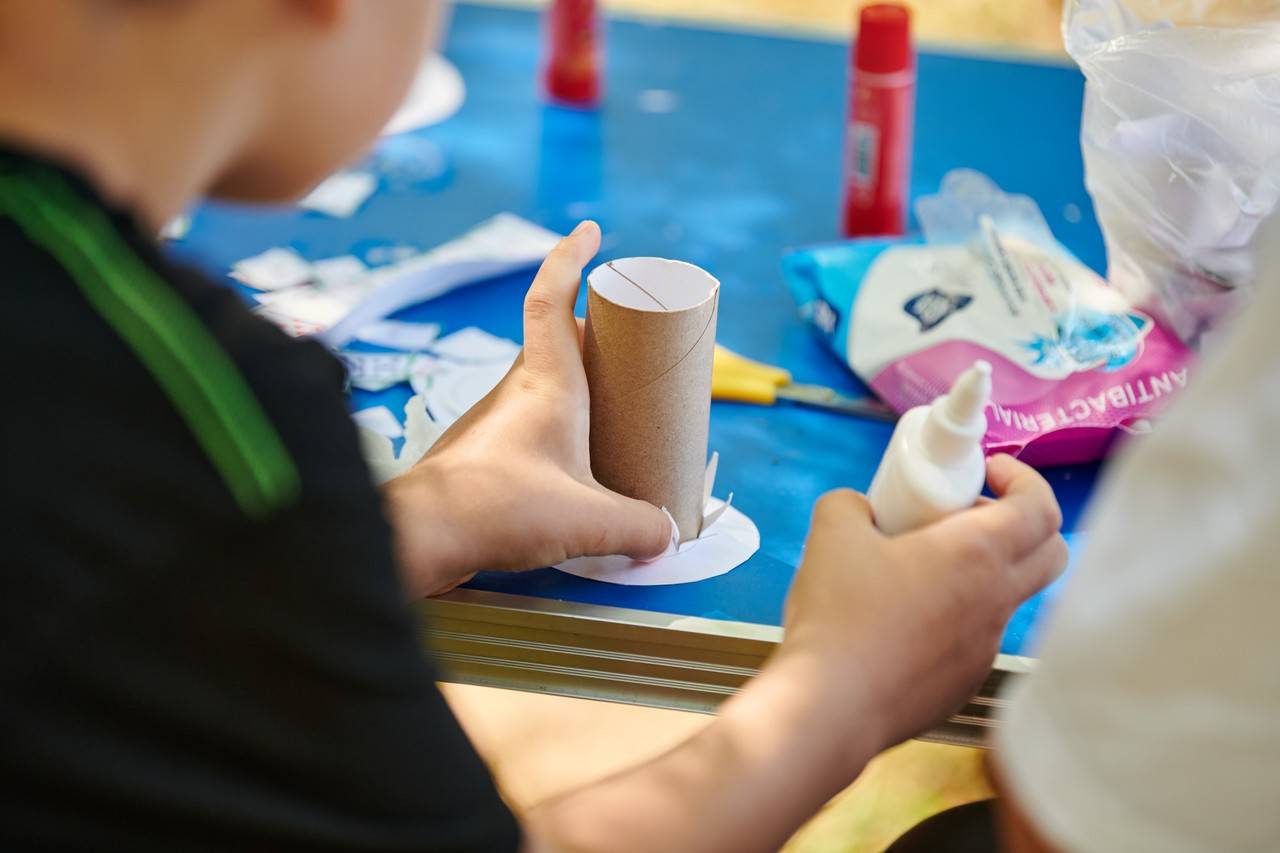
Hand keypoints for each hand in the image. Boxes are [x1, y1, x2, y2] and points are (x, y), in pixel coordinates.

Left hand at [384, 221, 672, 597]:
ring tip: (611, 411)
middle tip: (628, 343)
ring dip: (574, 385)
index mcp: (547, 382)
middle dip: (594, 332)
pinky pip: (528, 424)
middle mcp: (517, 391)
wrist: (419, 535)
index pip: (551, 298)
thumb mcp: (589, 521)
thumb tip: (667, 535)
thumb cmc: (501, 506)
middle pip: (556, 341)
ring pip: (541, 384)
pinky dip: (556, 428)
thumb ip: (640, 528)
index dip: (568, 258)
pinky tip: (572, 466)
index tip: (587, 231)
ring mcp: (494, 421)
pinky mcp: (482, 455)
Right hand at [774, 454, 1066, 764]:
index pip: (1041, 506)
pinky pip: (974, 638)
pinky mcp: (964, 683)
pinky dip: (953, 618)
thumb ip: (850, 505)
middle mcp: (996, 600)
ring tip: (916, 573)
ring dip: (980, 573)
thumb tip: (860, 508)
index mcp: (977, 554)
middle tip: (967, 514)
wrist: (831, 706)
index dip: (1024, 478)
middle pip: (1052, 552)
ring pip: (1007, 598)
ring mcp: (986, 648)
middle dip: (1022, 522)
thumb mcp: (832, 534)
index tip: (986, 471)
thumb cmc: (840, 614)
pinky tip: (898, 626)